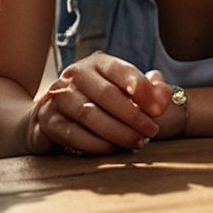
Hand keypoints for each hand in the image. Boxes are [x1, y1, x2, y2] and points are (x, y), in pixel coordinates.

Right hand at [26, 53, 169, 154]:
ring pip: (89, 114)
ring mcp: (58, 96)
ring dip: (117, 132)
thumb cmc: (102, 103)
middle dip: (133, 116)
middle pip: (107, 94)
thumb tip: (164, 94)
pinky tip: (112, 149)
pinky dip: (95, 144)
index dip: (142, 89)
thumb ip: (151, 91)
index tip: (160, 109)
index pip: (121, 70)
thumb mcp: (127, 92)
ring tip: (137, 142)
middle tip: (151, 131)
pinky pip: (72, 133)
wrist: (58, 116)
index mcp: (98, 63)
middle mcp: (75, 74)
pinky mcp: (48, 119)